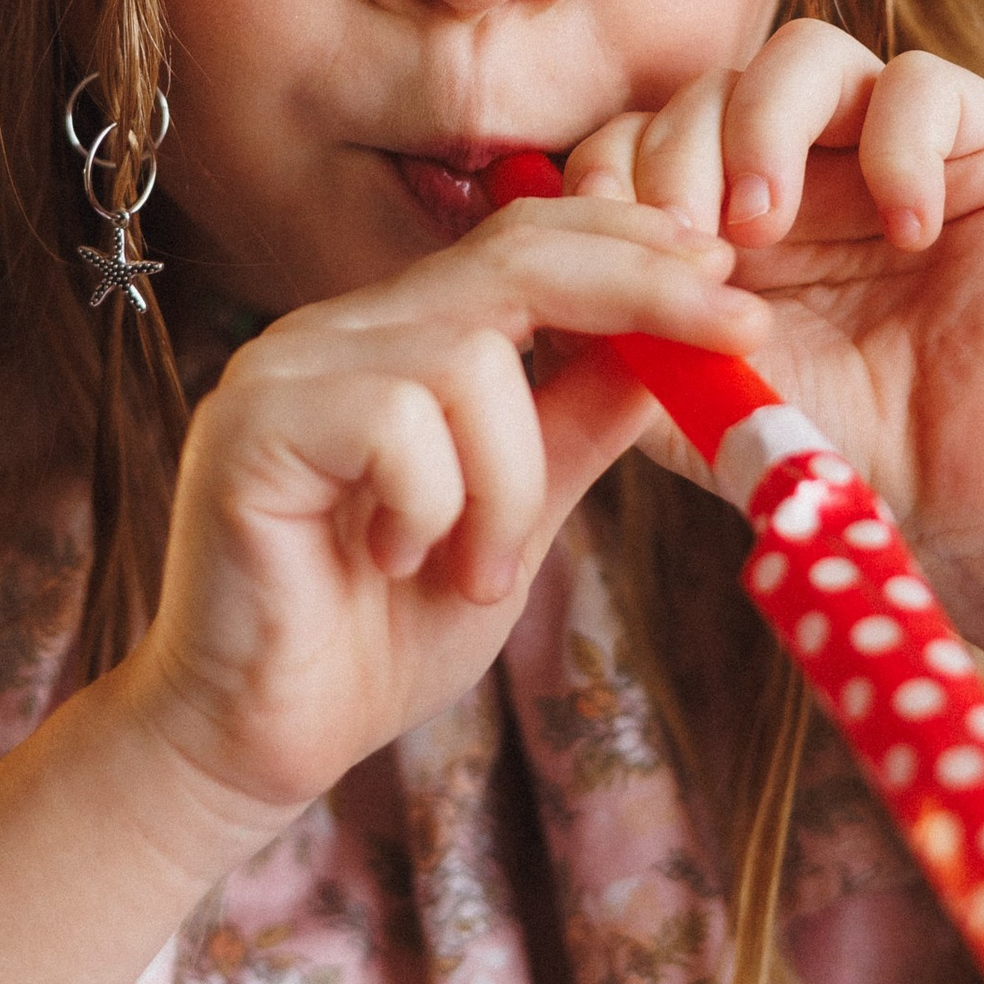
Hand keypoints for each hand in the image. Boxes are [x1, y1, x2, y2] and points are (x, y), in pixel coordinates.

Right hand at [120, 198, 770, 827]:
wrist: (257, 740)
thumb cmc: (377, 637)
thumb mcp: (516, 520)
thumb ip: (577, 429)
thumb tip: (678, 352)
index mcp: (397, 339)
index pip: (524, 244)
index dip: (632, 246)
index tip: (731, 280)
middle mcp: (337, 331)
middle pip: (510, 256)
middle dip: (639, 287)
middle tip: (734, 329)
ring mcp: (284, 369)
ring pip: (466, 356)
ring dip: (508, 481)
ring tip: (476, 571)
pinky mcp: (249, 425)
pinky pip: (397, 420)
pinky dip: (433, 504)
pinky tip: (396, 561)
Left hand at [564, 22, 983, 667]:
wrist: (969, 500)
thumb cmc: (834, 443)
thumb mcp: (695, 390)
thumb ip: (617, 328)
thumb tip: (529, 264)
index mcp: (725, 201)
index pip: (640, 132)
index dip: (610, 170)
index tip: (607, 245)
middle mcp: (805, 155)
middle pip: (708, 85)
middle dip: (674, 156)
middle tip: (686, 244)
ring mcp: (890, 140)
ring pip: (803, 55)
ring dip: (761, 130)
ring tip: (763, 225)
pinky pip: (924, 84)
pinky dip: (899, 146)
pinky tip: (903, 234)